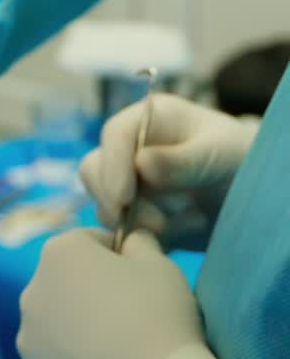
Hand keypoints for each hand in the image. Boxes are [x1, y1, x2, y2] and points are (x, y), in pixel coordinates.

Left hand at [18, 229, 204, 358]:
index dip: (117, 258)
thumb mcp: (160, 264)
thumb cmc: (160, 318)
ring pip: (54, 329)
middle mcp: (31, 291)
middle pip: (64, 287)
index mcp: (58, 253)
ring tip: (116, 357)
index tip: (140, 283)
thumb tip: (130, 239)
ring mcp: (27, 339)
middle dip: (90, 298)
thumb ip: (139, 242)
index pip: (87, 244)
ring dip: (76, 335)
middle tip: (130, 323)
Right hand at [80, 96, 256, 248]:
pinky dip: (149, 238)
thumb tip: (140, 165)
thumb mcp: (220, 154)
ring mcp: (131, 184)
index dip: (113, 165)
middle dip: (120, 200)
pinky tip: (186, 230)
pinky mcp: (137, 215)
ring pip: (107, 204)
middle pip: (96, 170)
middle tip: (156, 223)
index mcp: (147, 121)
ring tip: (189, 220)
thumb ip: (182, 161)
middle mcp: (130, 150)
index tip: (124, 199)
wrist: (262, 197)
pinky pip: (124, 231)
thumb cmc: (242, 160)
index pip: (114, 135)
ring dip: (141, 221)